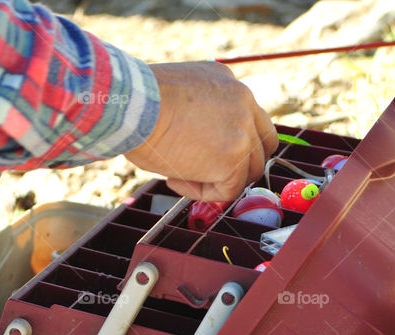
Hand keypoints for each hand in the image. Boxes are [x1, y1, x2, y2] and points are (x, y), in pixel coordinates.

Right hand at [126, 62, 276, 201]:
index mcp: (228, 82)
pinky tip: (175, 179)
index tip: (207, 153)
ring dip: (217, 180)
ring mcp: (243, 131)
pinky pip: (228, 190)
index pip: (250, 118)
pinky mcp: (234, 159)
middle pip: (262, 145)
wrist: (131, 103)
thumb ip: (200, 112)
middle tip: (207, 173)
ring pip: (248, 171)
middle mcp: (243, 101)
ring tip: (178, 173)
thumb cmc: (137, 101)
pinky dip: (203, 193)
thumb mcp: (178, 92)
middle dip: (240, 165)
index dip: (235, 142)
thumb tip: (198, 142)